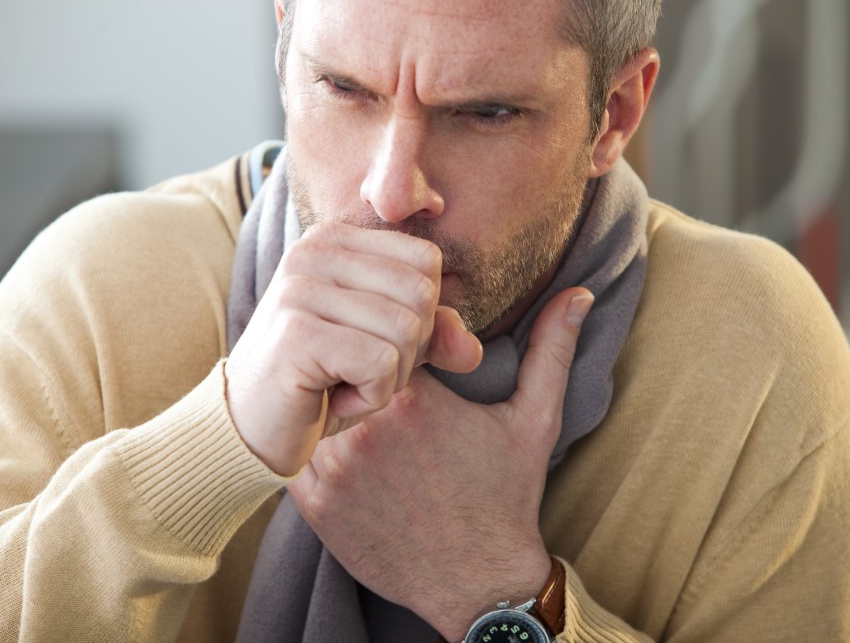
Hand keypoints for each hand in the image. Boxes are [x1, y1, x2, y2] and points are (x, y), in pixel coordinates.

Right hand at [225, 221, 482, 475]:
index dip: (420, 317)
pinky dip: (368, 398)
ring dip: (387, 379)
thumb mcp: (386, 352)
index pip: (426, 262)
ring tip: (340, 384)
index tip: (370, 343)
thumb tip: (473, 350)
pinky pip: (381, 365)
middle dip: (407, 351)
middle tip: (357, 371)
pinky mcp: (297, 334)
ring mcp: (300, 288)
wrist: (248, 430)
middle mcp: (314, 251)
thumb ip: (433, 337)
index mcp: (335, 240)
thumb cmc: (319, 384)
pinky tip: (329, 399)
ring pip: (407, 331)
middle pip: (422, 295)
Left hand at [288, 287, 593, 639]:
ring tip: (355, 410)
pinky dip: (311, 441)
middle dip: (359, 367)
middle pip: (343, 364)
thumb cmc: (506, 496)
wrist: (477, 581)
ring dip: (330, 400)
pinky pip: (295, 449)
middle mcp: (366, 427)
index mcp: (415, 397)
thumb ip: (551, 349)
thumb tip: (579, 294)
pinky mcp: (314, 502)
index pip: (382, 334)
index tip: (412, 360)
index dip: (394, 340)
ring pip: (312, 403)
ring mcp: (334, 466)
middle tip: (379, 383)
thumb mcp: (535, 418)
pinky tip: (342, 448)